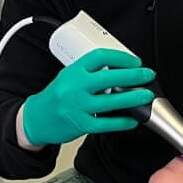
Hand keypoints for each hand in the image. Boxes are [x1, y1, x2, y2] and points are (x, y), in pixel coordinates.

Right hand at [21, 49, 155, 146]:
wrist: (35, 119)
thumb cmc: (55, 97)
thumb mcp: (68, 77)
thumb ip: (89, 73)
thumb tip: (120, 71)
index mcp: (73, 71)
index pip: (100, 57)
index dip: (121, 58)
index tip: (135, 61)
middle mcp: (75, 87)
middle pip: (109, 77)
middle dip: (133, 76)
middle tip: (147, 75)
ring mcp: (78, 106)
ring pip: (111, 101)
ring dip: (132, 98)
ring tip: (146, 96)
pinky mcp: (81, 124)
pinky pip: (106, 124)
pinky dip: (122, 122)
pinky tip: (133, 120)